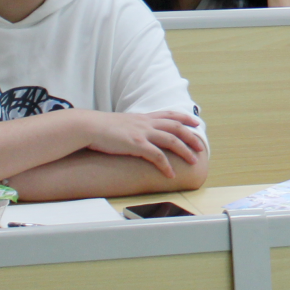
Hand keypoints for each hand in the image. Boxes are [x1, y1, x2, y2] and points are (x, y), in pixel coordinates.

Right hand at [82, 109, 206, 176]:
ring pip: (172, 140)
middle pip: (176, 127)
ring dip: (185, 151)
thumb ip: (132, 127)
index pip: (169, 114)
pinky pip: (156, 156)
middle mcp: (146, 123)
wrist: (89, 126)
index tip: (195, 121)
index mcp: (143, 117)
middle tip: (201, 146)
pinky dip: (166, 165)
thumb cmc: (100, 128)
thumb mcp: (121, 123)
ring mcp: (142, 133)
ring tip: (194, 161)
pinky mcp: (136, 145)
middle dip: (191, 136)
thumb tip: (135, 134)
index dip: (184, 117)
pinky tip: (170, 174)